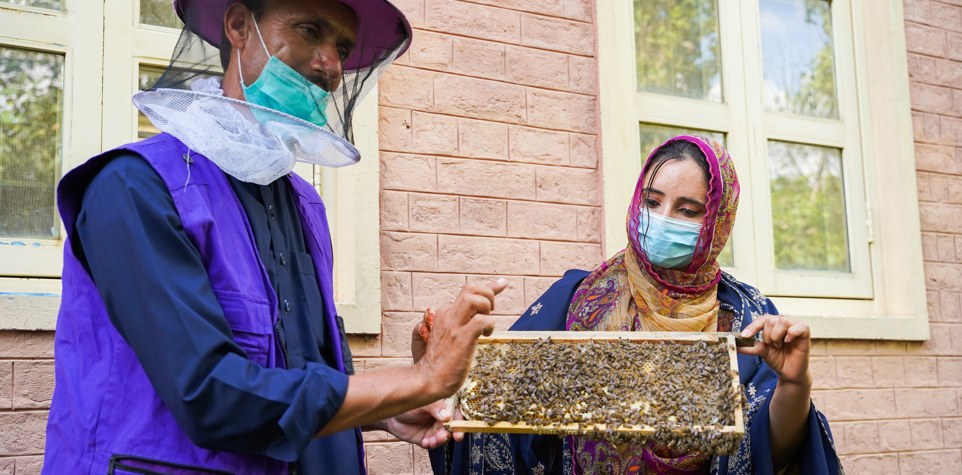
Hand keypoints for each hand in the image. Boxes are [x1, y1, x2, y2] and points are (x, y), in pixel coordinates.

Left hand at [384, 399, 454, 448]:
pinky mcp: (428, 438)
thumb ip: (435, 408)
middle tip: (453, 436)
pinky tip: (425, 442)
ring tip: (433, 439)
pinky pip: (434, 443)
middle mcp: (442, 417)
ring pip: (445, 436)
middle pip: (454, 426)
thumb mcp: (422, 403)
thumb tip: (447, 415)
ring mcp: (435, 428)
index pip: (457, 410)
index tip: (460, 425)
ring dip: (441, 439)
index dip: (460, 418)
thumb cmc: (408, 404)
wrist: (392, 416)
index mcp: (443, 405)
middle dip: (454, 432)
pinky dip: (431, 444)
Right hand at [415, 279, 507, 396]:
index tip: (503, 284)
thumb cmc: (438, 363)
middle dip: (488, 295)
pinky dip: (489, 325)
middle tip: (491, 313)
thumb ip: (459, 325)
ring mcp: (454, 326)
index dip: (489, 287)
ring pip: (474, 298)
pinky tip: (485, 336)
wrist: (427, 380)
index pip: (468, 292)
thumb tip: (478, 319)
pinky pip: (481, 320)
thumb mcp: (447, 338)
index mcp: (444, 314)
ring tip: (486, 325)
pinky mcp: (461, 338)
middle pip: (471, 288)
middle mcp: (448, 315)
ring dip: (487, 308)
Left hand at [738, 314, 811, 387]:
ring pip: (782, 322)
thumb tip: (734, 345)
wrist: (789, 373)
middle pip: (770, 320)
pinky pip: (798, 327)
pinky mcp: (805, 332)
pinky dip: (791, 334)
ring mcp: (795, 326)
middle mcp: (784, 322)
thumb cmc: (778, 359)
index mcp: (774, 324)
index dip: (753, 326)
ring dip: (777, 337)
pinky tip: (788, 341)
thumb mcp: (762, 352)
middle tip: (772, 346)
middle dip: (767, 336)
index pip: (762, 319)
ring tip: (780, 346)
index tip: (745, 336)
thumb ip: (749, 347)